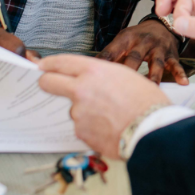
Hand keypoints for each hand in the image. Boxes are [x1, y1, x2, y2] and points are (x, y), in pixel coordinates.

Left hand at [38, 54, 169, 157]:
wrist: (151, 129)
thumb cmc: (146, 101)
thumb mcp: (125, 76)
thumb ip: (101, 76)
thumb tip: (90, 81)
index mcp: (94, 71)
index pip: (61, 62)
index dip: (49, 64)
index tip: (42, 66)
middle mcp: (81, 89)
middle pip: (49, 83)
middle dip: (47, 83)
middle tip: (50, 85)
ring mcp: (78, 112)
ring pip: (72, 108)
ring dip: (84, 111)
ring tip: (109, 115)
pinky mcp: (80, 132)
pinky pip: (82, 126)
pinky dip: (92, 127)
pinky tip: (110, 127)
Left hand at [98, 21, 187, 83]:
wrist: (161, 25)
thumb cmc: (137, 38)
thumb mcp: (122, 40)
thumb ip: (109, 55)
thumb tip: (86, 73)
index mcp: (127, 39)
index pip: (113, 52)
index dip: (104, 64)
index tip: (95, 78)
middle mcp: (143, 42)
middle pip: (135, 58)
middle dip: (129, 71)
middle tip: (121, 88)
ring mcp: (158, 49)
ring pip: (156, 63)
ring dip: (153, 76)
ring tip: (150, 89)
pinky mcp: (171, 55)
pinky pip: (176, 65)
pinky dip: (179, 74)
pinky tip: (182, 83)